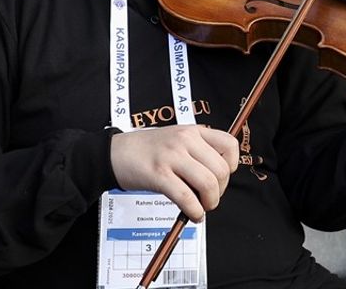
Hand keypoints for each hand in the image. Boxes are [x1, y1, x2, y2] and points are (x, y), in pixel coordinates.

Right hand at [110, 125, 240, 221]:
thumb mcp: (176, 138)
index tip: (223, 177)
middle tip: (210, 198)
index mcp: (193, 131)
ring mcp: (172, 157)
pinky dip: (195, 211)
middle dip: (220, 190)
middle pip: (221, 170)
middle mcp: (185, 141)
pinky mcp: (159, 175)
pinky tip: (192, 214)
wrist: (114, 153)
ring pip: (208, 183)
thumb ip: (198, 150)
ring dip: (209, 203)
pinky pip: (186, 196)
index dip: (232, 166)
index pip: (229, 145)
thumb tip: (219, 175)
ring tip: (202, 207)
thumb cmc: (146, 149)